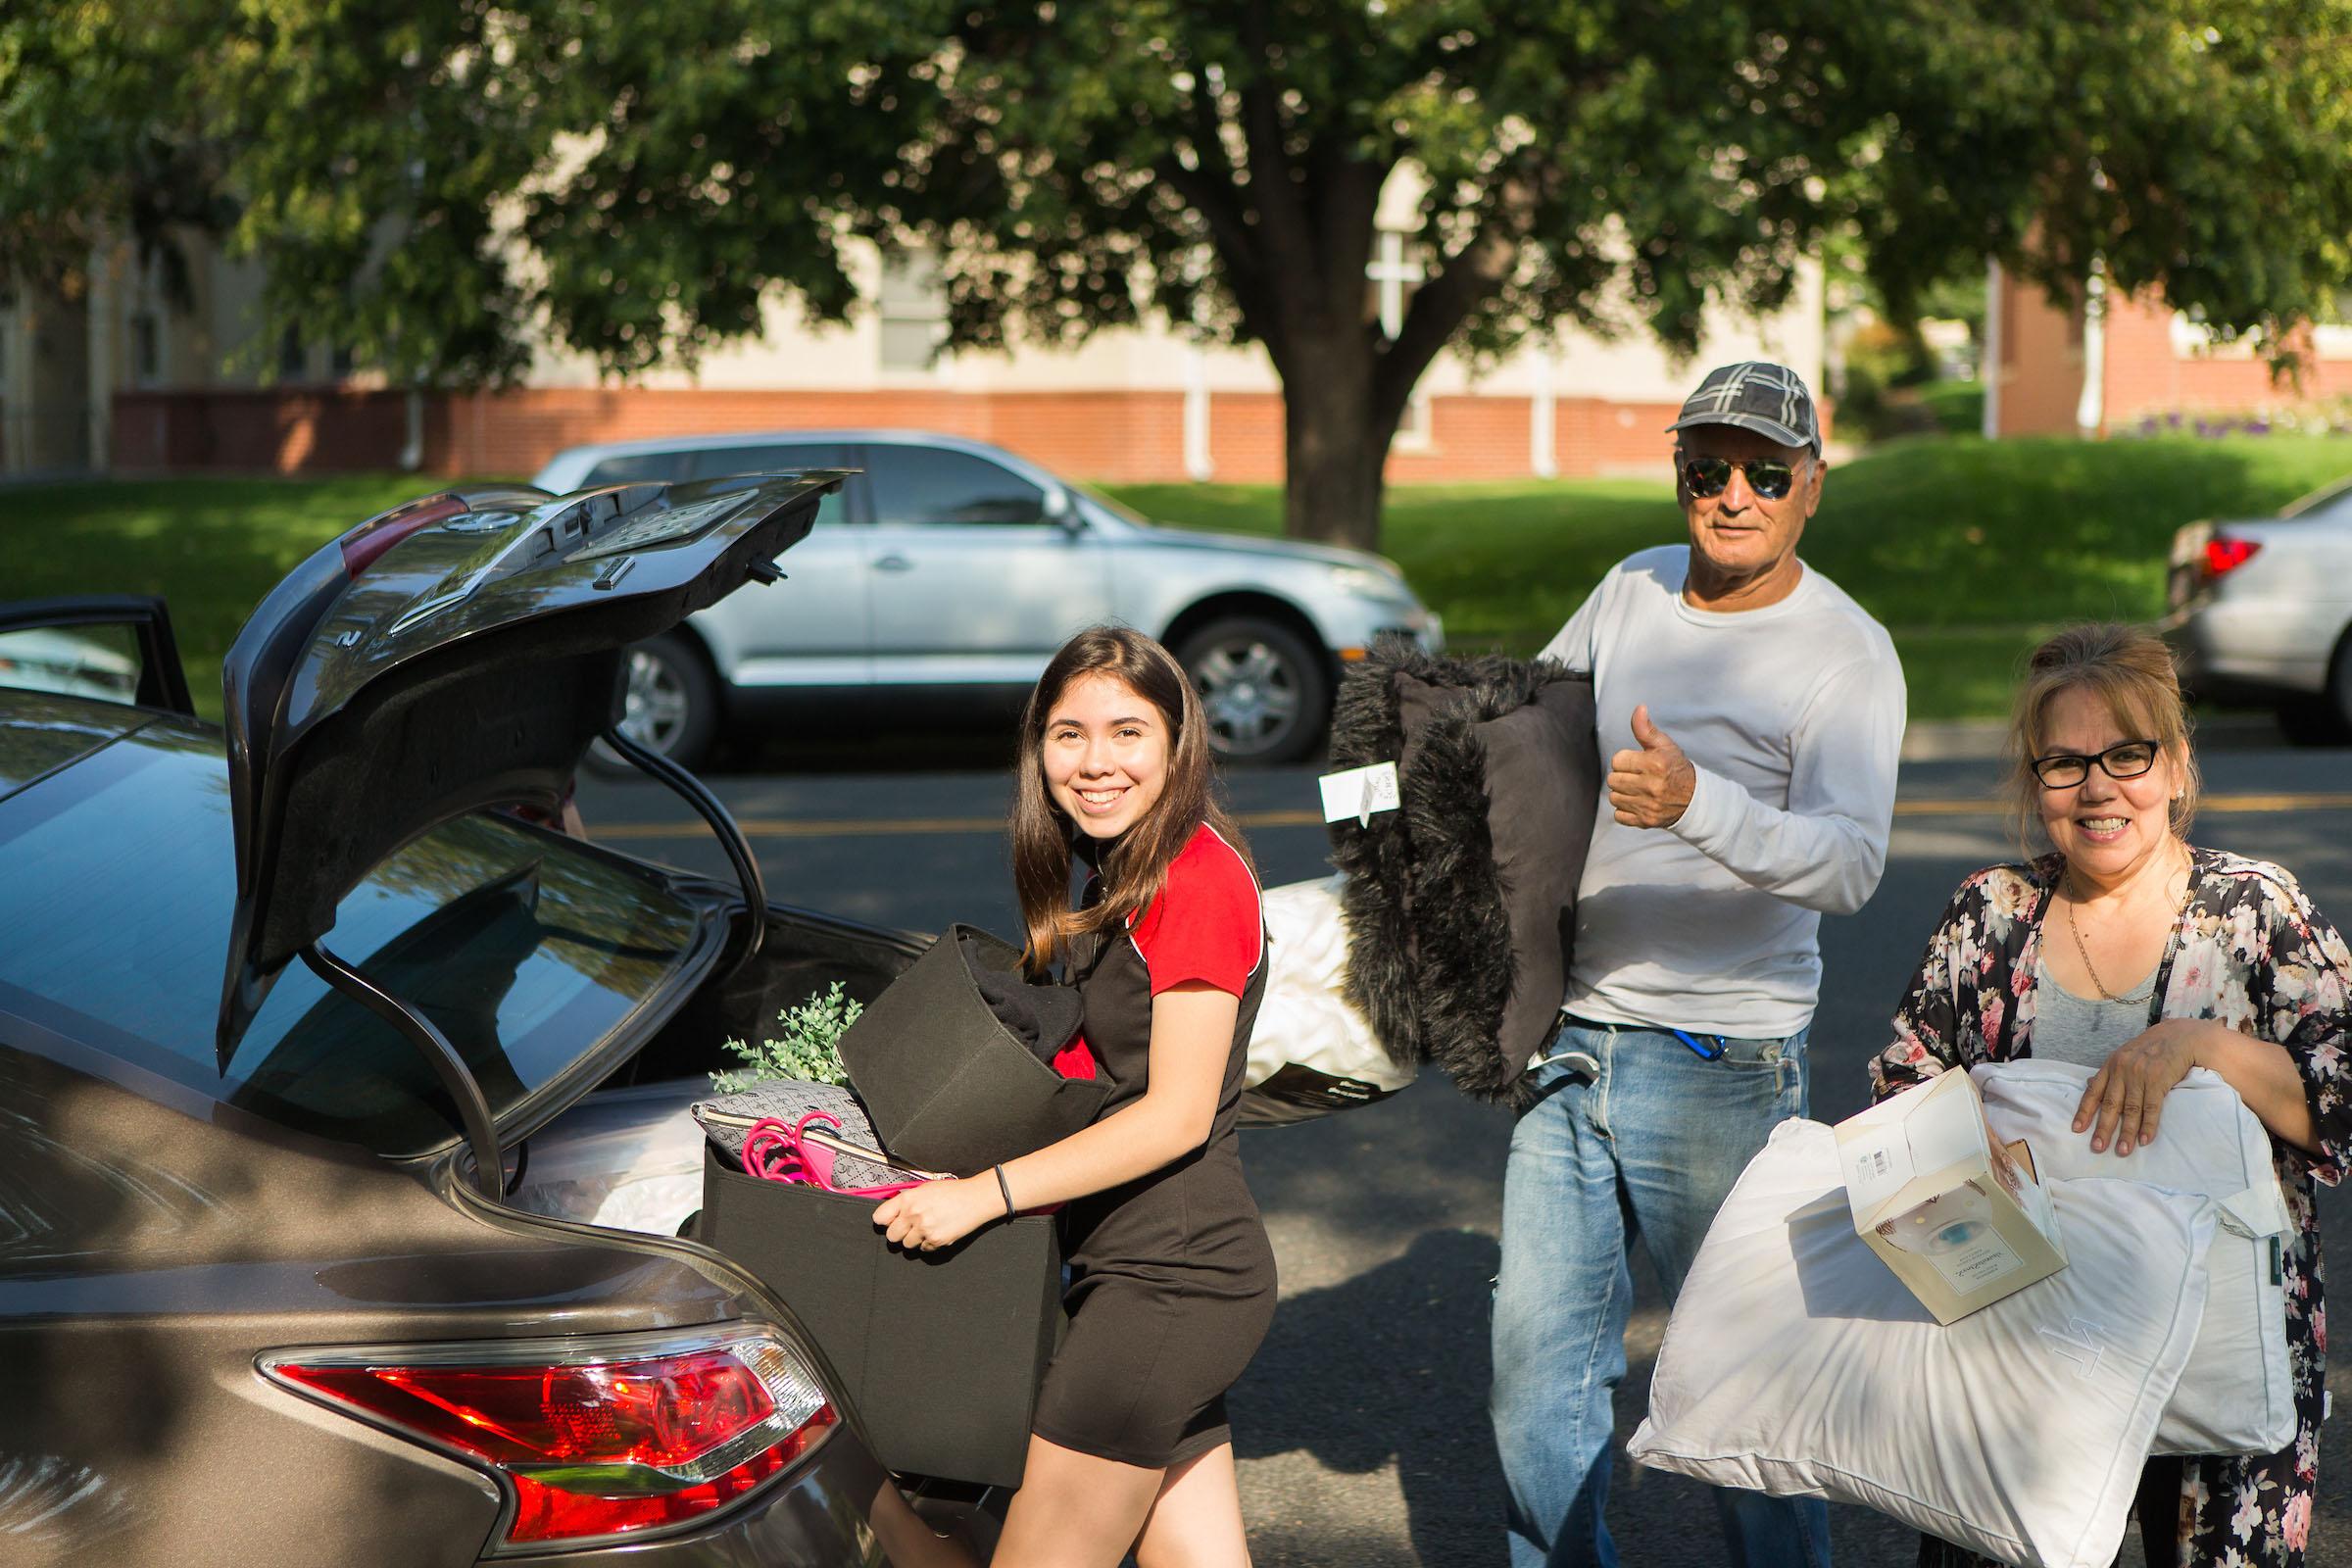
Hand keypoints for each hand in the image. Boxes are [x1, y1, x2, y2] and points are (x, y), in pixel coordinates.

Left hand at [871, 1177, 1000, 1251]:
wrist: (975, 1199)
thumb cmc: (952, 1192)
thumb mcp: (924, 1189)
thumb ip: (906, 1201)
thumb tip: (892, 1214)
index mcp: (908, 1199)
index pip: (880, 1218)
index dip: (885, 1220)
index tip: (890, 1221)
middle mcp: (913, 1214)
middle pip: (891, 1236)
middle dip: (899, 1232)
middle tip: (909, 1227)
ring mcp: (925, 1229)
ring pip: (907, 1244)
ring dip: (914, 1239)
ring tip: (927, 1227)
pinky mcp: (936, 1241)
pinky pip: (923, 1249)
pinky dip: (929, 1243)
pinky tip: (938, 1231)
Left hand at [1606, 704, 1696, 827]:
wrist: (1695, 799)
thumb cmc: (1675, 768)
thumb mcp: (1664, 745)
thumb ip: (1646, 728)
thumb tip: (1639, 708)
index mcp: (1655, 764)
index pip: (1617, 761)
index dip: (1626, 760)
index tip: (1638, 763)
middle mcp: (1652, 786)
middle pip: (1613, 780)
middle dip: (1622, 776)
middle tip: (1638, 777)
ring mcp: (1649, 806)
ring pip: (1614, 797)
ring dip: (1622, 793)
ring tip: (1638, 790)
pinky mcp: (1646, 821)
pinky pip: (1619, 816)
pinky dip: (1625, 811)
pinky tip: (1638, 803)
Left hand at [2074, 1019, 2205, 1155]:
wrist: (2178, 1037)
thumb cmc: (2149, 1049)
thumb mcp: (2123, 1056)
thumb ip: (2109, 1073)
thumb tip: (2089, 1085)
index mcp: (2110, 1066)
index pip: (2093, 1092)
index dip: (2084, 1112)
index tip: (2077, 1129)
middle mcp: (2122, 1071)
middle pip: (2110, 1105)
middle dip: (2103, 1128)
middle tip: (2097, 1148)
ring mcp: (2140, 1076)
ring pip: (2131, 1110)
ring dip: (2127, 1133)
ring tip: (2122, 1150)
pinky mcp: (2159, 1081)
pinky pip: (2152, 1107)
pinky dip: (2148, 1125)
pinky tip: (2145, 1140)